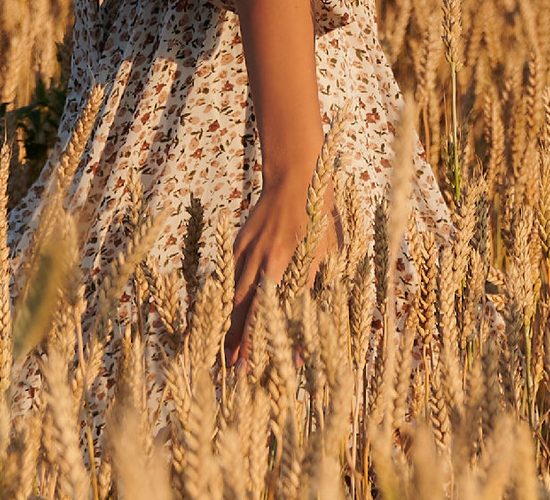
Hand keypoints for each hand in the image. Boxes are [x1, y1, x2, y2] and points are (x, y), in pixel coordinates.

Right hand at [224, 172, 337, 367]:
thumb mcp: (327, 252)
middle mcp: (263, 261)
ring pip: (233, 297)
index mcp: (286, 263)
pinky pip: (229, 279)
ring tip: (224, 356)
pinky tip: (223, 320)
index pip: (270, 313)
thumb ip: (317, 286)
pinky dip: (226, 301)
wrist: (297, 176)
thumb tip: (314, 327)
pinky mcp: (238, 244)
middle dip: (239, 344)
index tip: (262, 368)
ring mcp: (247, 252)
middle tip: (234, 372)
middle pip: (245, 311)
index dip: (264, 342)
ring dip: (229, 328)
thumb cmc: (320, 218)